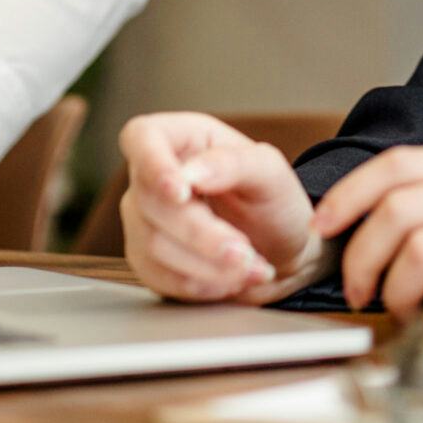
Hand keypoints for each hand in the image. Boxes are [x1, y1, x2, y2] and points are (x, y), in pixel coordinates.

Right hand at [116, 113, 327, 304]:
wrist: (280, 250)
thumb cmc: (273, 201)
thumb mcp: (270, 173)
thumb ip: (233, 163)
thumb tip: (191, 174)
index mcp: (181, 139)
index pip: (142, 137)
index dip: (153, 164)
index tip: (182, 193)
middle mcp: (153, 177)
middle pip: (151, 202)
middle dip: (201, 233)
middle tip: (244, 252)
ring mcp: (143, 219)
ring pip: (152, 244)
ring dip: (206, 264)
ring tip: (249, 267)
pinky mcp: (146, 260)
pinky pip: (157, 276)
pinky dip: (199, 284)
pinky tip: (231, 281)